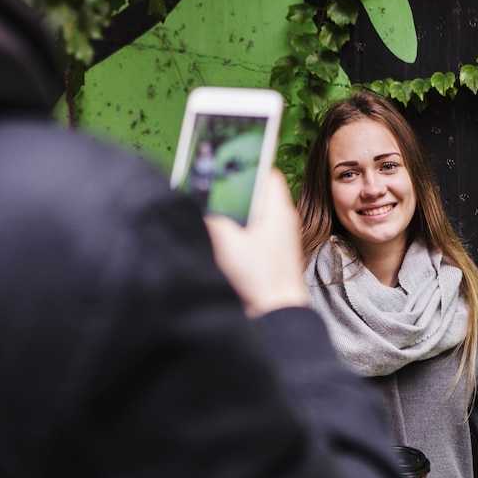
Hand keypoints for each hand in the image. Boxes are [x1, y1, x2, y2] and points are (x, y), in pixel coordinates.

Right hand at [205, 169, 306, 316]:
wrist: (276, 316)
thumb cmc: (261, 280)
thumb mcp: (229, 244)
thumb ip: (211, 220)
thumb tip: (197, 206)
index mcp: (278, 211)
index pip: (268, 173)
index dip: (248, 163)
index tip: (227, 161)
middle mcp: (281, 221)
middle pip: (257, 192)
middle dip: (234, 188)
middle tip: (211, 185)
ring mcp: (276, 238)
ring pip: (253, 212)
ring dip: (234, 210)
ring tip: (211, 209)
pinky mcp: (268, 254)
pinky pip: (251, 231)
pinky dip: (236, 228)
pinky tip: (219, 235)